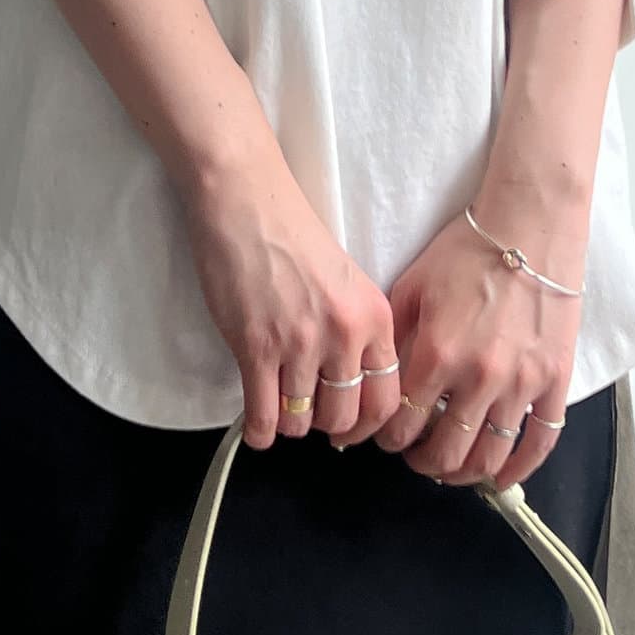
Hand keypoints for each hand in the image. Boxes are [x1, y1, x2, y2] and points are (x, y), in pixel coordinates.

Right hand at [183, 151, 402, 449]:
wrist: (246, 203)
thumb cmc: (291, 234)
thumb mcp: (347, 281)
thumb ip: (357, 330)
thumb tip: (349, 387)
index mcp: (373, 317)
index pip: (387, 398)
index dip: (368, 423)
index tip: (351, 426)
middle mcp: (344, 335)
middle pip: (344, 418)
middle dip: (325, 426)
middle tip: (310, 416)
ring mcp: (300, 344)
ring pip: (301, 422)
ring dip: (288, 422)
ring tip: (278, 407)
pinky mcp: (256, 348)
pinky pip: (264, 417)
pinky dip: (259, 431)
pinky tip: (256, 425)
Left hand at [373, 195, 587, 488]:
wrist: (528, 226)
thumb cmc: (467, 251)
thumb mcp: (412, 287)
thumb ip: (395, 339)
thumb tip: (376, 379)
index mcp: (436, 354)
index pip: (403, 423)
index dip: (388, 440)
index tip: (386, 438)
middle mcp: (478, 378)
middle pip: (445, 452)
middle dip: (422, 463)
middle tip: (415, 457)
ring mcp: (521, 383)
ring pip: (490, 457)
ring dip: (464, 473)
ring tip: (451, 468)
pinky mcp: (554, 380)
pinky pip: (541, 442)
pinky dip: (519, 469)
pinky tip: (501, 477)